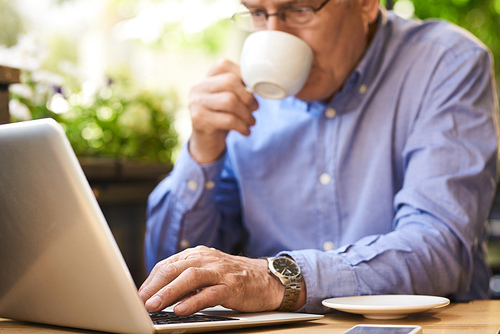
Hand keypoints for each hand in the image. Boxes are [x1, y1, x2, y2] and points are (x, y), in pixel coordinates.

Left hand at [138, 246, 284, 315]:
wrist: (267, 278)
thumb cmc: (233, 277)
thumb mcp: (207, 271)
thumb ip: (185, 278)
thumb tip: (157, 294)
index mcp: (197, 254)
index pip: (167, 265)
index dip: (151, 281)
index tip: (139, 295)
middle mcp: (207, 259)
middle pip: (175, 269)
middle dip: (155, 286)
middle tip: (140, 301)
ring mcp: (220, 272)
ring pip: (190, 278)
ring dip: (169, 292)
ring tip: (154, 305)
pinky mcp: (233, 286)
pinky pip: (210, 293)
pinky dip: (194, 301)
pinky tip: (181, 310)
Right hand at [188, 59, 258, 163]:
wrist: (206, 143)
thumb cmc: (221, 117)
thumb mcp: (227, 99)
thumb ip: (238, 88)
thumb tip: (261, 84)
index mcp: (205, 78)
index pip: (225, 65)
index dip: (244, 76)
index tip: (253, 91)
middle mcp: (197, 87)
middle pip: (230, 82)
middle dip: (248, 96)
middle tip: (255, 108)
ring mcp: (196, 103)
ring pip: (230, 101)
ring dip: (247, 113)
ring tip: (251, 121)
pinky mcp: (199, 119)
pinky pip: (228, 120)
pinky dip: (242, 126)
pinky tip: (245, 131)